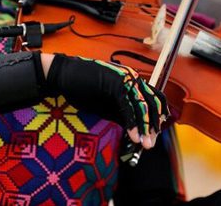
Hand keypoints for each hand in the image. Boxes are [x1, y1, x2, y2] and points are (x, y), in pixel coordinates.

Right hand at [45, 54, 167, 148]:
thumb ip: (123, 115)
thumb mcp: (108, 105)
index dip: (157, 118)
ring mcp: (126, 80)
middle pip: (153, 103)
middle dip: (154, 125)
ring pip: (143, 106)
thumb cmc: (83, 89)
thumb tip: (137, 131)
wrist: (64, 75)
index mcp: (132, 82)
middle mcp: (133, 79)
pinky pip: (129, 107)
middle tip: (151, 143)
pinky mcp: (116, 84)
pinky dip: (133, 123)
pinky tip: (133, 137)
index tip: (154, 135)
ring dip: (146, 127)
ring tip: (145, 144)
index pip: (153, 100)